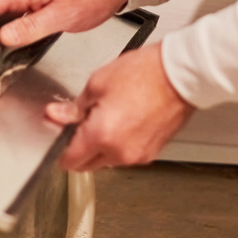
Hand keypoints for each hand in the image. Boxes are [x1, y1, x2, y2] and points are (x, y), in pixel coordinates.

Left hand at [46, 42, 194, 170]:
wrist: (181, 74)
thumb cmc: (146, 72)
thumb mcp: (99, 82)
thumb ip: (75, 106)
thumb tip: (57, 115)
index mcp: (101, 135)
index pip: (68, 160)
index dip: (61, 147)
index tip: (62, 134)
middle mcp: (119, 153)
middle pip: (87, 164)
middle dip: (80, 148)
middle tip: (85, 121)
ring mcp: (138, 156)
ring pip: (108, 160)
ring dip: (102, 145)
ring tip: (111, 115)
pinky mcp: (152, 152)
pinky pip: (127, 154)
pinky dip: (122, 143)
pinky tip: (127, 119)